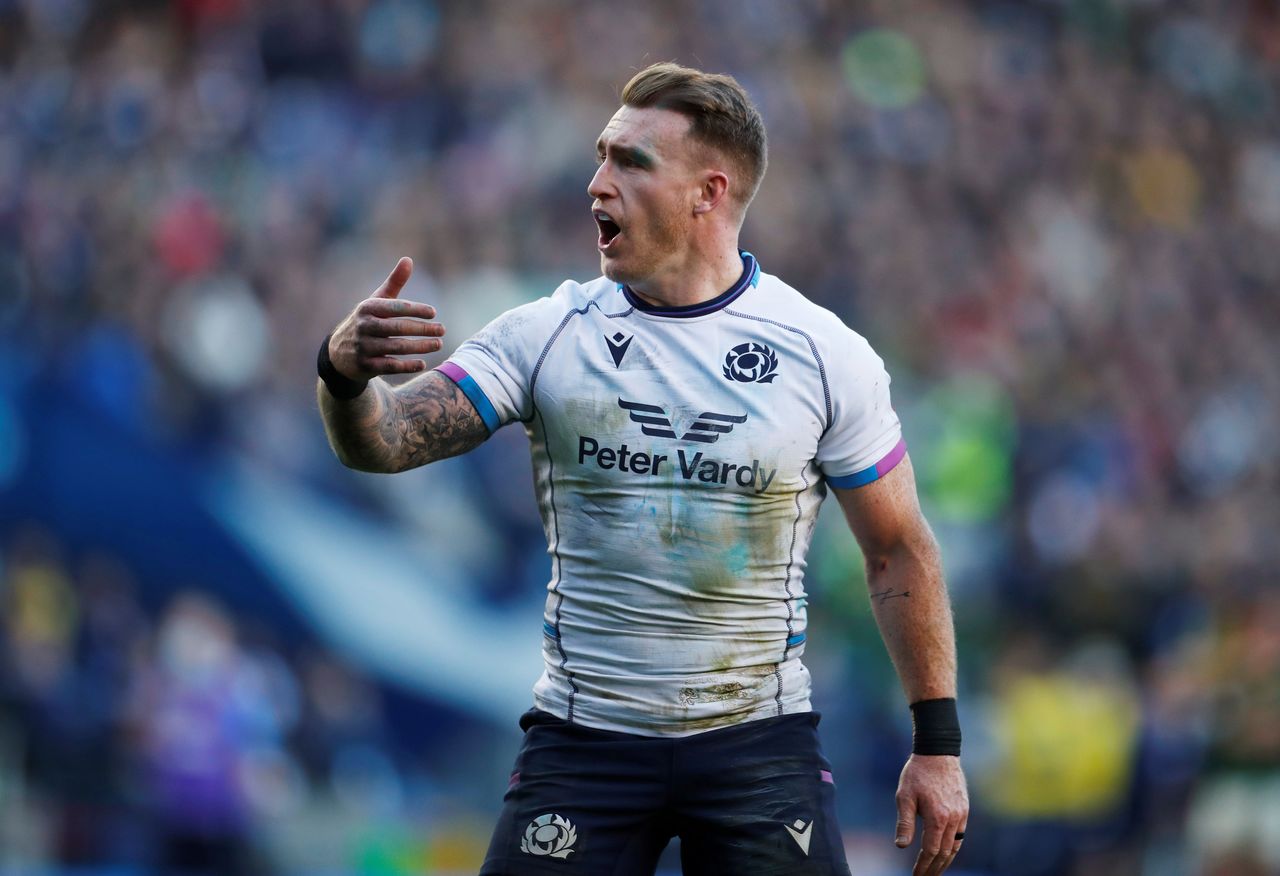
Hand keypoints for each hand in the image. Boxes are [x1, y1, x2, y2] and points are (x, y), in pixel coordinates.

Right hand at [328, 257, 445, 379]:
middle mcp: (364, 327)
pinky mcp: (366, 366)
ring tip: (438, 343)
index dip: (415, 309)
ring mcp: (364, 347)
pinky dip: (407, 366)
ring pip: (397, 347)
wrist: (339, 353)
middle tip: (442, 329)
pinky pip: (390, 367)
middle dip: (423, 329)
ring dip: (420, 347)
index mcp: (368, 308)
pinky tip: (423, 363)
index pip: (395, 307)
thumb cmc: (366, 322)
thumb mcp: (376, 301)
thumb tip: (408, 259)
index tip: (433, 313)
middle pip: (398, 328)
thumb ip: (394, 283)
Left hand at [894, 754, 968, 875]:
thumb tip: (901, 846)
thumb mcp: (904, 796)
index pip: (931, 850)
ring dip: (945, 861)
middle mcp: (953, 819)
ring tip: (935, 871)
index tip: (916, 875)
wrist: (938, 753)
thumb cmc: (917, 773)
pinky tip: (946, 852)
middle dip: (934, 868)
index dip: (923, 866)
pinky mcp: (964, 809)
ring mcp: (961, 814)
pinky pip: (961, 835)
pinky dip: (954, 847)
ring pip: (955, 846)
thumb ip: (904, 822)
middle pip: (945, 852)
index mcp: (937, 817)